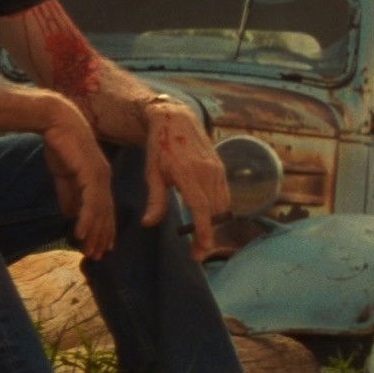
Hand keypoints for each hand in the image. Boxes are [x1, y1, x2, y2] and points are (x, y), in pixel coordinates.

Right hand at [37, 94, 115, 258]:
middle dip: (101, 236)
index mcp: (99, 178)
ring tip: (90, 251)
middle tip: (96, 256)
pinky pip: (91, 202)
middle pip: (106, 213)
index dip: (102, 228)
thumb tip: (69, 214)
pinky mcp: (91, 173)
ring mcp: (99, 175)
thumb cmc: (59, 144)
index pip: (104, 208)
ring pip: (101, 211)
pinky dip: (87, 220)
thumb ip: (68, 194)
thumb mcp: (63, 175)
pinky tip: (81, 234)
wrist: (55, 121)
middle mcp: (103, 178)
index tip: (99, 247)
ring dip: (95, 233)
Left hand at [138, 98, 230, 259]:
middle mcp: (206, 172)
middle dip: (208, 235)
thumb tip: (148, 224)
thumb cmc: (160, 148)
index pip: (201, 209)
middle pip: (214, 213)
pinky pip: (225, 196)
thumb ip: (155, 200)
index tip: (200, 251)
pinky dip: (218, 210)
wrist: (176, 119)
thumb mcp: (152, 174)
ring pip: (222, 206)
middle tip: (196, 252)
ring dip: (214, 224)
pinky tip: (206, 216)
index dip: (204, 232)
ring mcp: (217, 169)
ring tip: (200, 237)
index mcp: (187, 173)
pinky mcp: (221, 168)